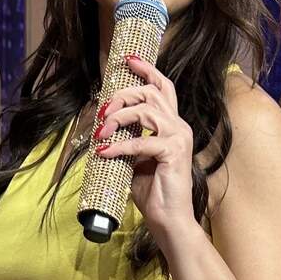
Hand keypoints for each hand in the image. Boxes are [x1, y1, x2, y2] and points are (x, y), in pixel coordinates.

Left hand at [93, 55, 198, 244]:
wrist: (169, 219)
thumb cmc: (153, 192)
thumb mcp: (134, 159)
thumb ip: (126, 138)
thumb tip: (102, 127)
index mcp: (172, 125)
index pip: (163, 86)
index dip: (146, 69)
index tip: (128, 59)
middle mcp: (179, 126)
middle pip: (152, 91)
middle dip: (123, 95)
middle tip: (103, 111)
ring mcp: (179, 138)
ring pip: (146, 109)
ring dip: (118, 118)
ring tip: (101, 132)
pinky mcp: (174, 152)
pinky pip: (141, 141)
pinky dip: (118, 145)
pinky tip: (104, 152)